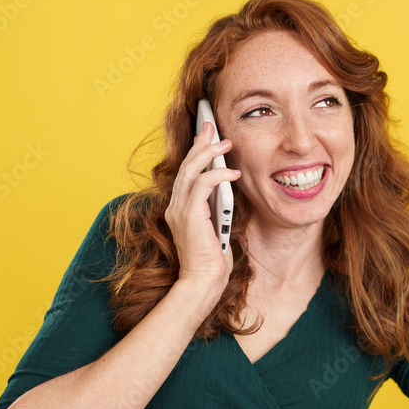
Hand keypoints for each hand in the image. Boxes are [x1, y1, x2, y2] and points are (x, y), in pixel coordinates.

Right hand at [164, 120, 241, 296]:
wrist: (202, 283)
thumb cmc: (212, 261)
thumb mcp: (217, 226)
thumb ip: (217, 207)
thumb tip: (229, 187)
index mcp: (180, 208)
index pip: (186, 172)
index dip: (195, 150)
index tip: (205, 134)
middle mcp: (175, 206)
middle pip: (186, 165)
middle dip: (199, 142)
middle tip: (211, 125)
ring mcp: (179, 211)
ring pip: (190, 170)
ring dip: (209, 153)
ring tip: (226, 142)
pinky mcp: (189, 216)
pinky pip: (201, 185)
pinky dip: (218, 175)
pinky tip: (232, 172)